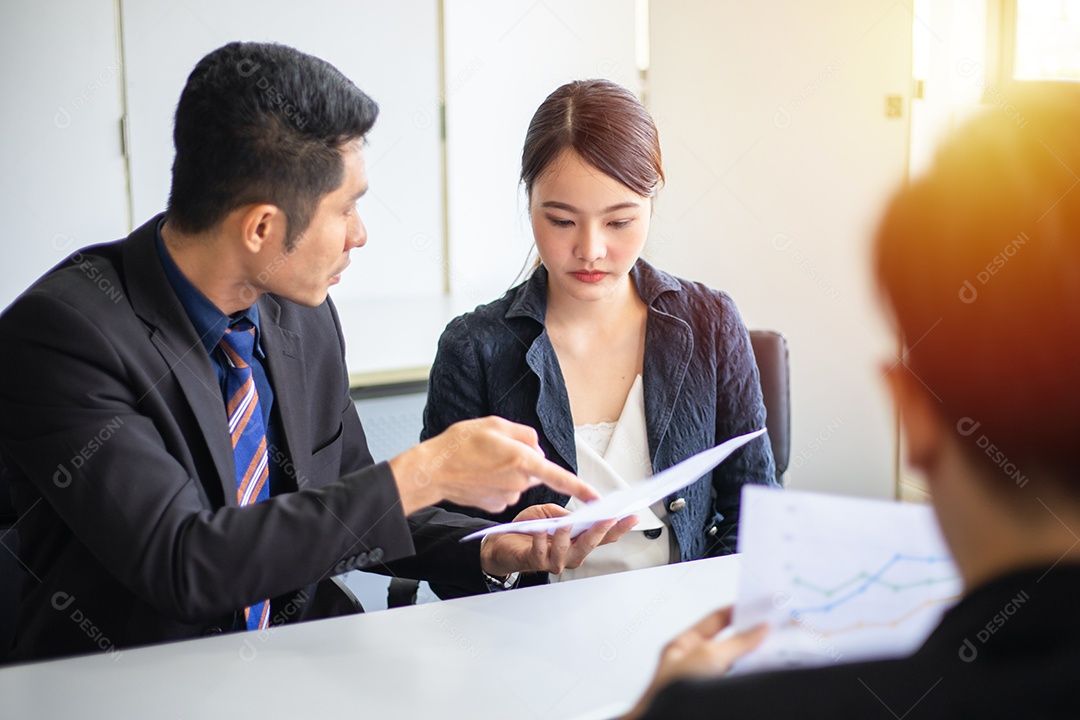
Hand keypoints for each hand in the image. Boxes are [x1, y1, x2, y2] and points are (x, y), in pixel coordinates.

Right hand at [388, 416, 598, 515]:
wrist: (433, 470)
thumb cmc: (460, 444)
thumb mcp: (494, 424)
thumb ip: (523, 434)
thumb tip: (535, 448)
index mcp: (522, 460)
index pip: (559, 476)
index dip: (581, 488)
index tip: (598, 499)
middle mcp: (518, 482)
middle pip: (534, 469)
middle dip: (524, 460)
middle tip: (497, 450)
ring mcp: (507, 496)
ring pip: (520, 480)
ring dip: (509, 471)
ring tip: (483, 462)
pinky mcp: (496, 506)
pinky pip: (507, 491)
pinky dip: (498, 483)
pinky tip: (480, 476)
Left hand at [479, 503, 639, 576]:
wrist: (502, 544)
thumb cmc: (528, 529)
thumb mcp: (549, 514)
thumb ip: (564, 514)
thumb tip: (576, 513)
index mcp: (578, 541)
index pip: (603, 536)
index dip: (620, 527)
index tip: (632, 516)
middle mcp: (570, 554)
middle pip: (591, 544)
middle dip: (601, 530)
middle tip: (610, 517)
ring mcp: (554, 561)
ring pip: (567, 550)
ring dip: (567, 536)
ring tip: (566, 524)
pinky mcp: (535, 561)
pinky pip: (541, 550)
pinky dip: (541, 538)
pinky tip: (541, 529)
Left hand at [623, 607, 767, 719]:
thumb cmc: (670, 693)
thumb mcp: (709, 657)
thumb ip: (736, 642)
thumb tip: (759, 629)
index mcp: (683, 644)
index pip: (715, 620)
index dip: (737, 612)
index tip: (760, 609)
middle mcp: (693, 663)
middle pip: (728, 643)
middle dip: (749, 638)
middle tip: (773, 631)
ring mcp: (704, 683)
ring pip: (735, 666)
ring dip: (753, 661)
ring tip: (774, 653)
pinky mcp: (715, 698)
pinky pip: (738, 683)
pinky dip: (751, 679)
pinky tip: (762, 675)